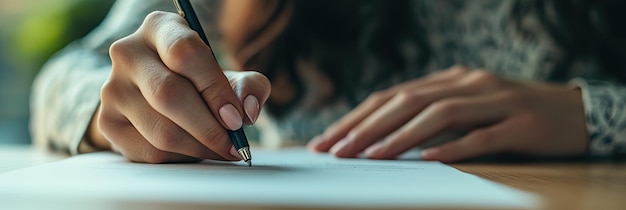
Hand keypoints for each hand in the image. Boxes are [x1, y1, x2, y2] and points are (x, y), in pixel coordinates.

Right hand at [87, 12, 270, 162]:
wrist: (155, 95)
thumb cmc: (198, 80)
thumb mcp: (227, 74)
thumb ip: (248, 86)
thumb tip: (248, 110)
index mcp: (159, 28)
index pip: (185, 53)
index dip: (215, 89)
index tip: (237, 118)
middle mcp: (128, 52)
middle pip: (169, 94)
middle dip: (209, 127)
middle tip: (234, 143)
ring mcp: (113, 88)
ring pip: (161, 130)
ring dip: (199, 148)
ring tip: (221, 150)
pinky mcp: (108, 122)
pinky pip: (150, 151)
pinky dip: (181, 158)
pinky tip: (196, 151)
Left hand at [308, 66, 586, 161]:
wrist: (575, 112)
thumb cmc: (511, 115)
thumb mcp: (468, 109)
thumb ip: (432, 116)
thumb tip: (381, 139)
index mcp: (451, 79)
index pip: (392, 96)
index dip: (357, 118)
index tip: (328, 140)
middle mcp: (469, 84)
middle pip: (407, 102)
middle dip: (366, 127)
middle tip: (335, 151)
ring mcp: (497, 100)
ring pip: (439, 115)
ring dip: (400, 136)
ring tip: (369, 156)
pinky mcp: (522, 123)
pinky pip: (483, 135)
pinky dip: (454, 147)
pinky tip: (427, 158)